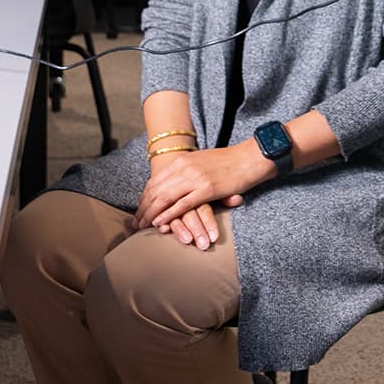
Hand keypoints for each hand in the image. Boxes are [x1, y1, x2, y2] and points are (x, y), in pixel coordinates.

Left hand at [134, 145, 269, 247]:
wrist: (248, 158)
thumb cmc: (227, 162)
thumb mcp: (201, 162)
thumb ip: (186, 171)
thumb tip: (175, 184)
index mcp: (181, 160)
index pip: (155, 181)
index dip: (144, 197)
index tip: (138, 209)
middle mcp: (184, 168)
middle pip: (156, 190)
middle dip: (143, 208)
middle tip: (135, 222)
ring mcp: (194, 178)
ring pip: (165, 198)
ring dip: (151, 213)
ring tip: (143, 225)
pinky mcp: (206, 189)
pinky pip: (182, 204)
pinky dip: (169, 214)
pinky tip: (160, 222)